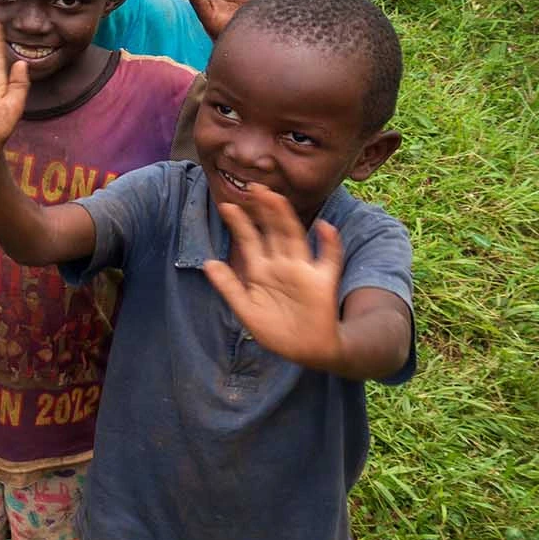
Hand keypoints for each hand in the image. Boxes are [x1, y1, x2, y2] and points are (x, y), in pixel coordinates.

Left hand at [203, 185, 344, 370]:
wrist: (306, 351)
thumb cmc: (275, 331)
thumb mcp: (246, 309)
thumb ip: (228, 286)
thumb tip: (208, 262)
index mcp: (261, 270)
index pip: (249, 240)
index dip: (239, 223)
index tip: (226, 205)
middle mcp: (282, 265)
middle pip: (272, 231)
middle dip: (264, 210)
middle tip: (254, 187)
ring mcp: (303, 270)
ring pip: (294, 237)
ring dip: (286, 218)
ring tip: (275, 197)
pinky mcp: (324, 282)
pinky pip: (329, 259)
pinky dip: (330, 243)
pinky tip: (325, 227)